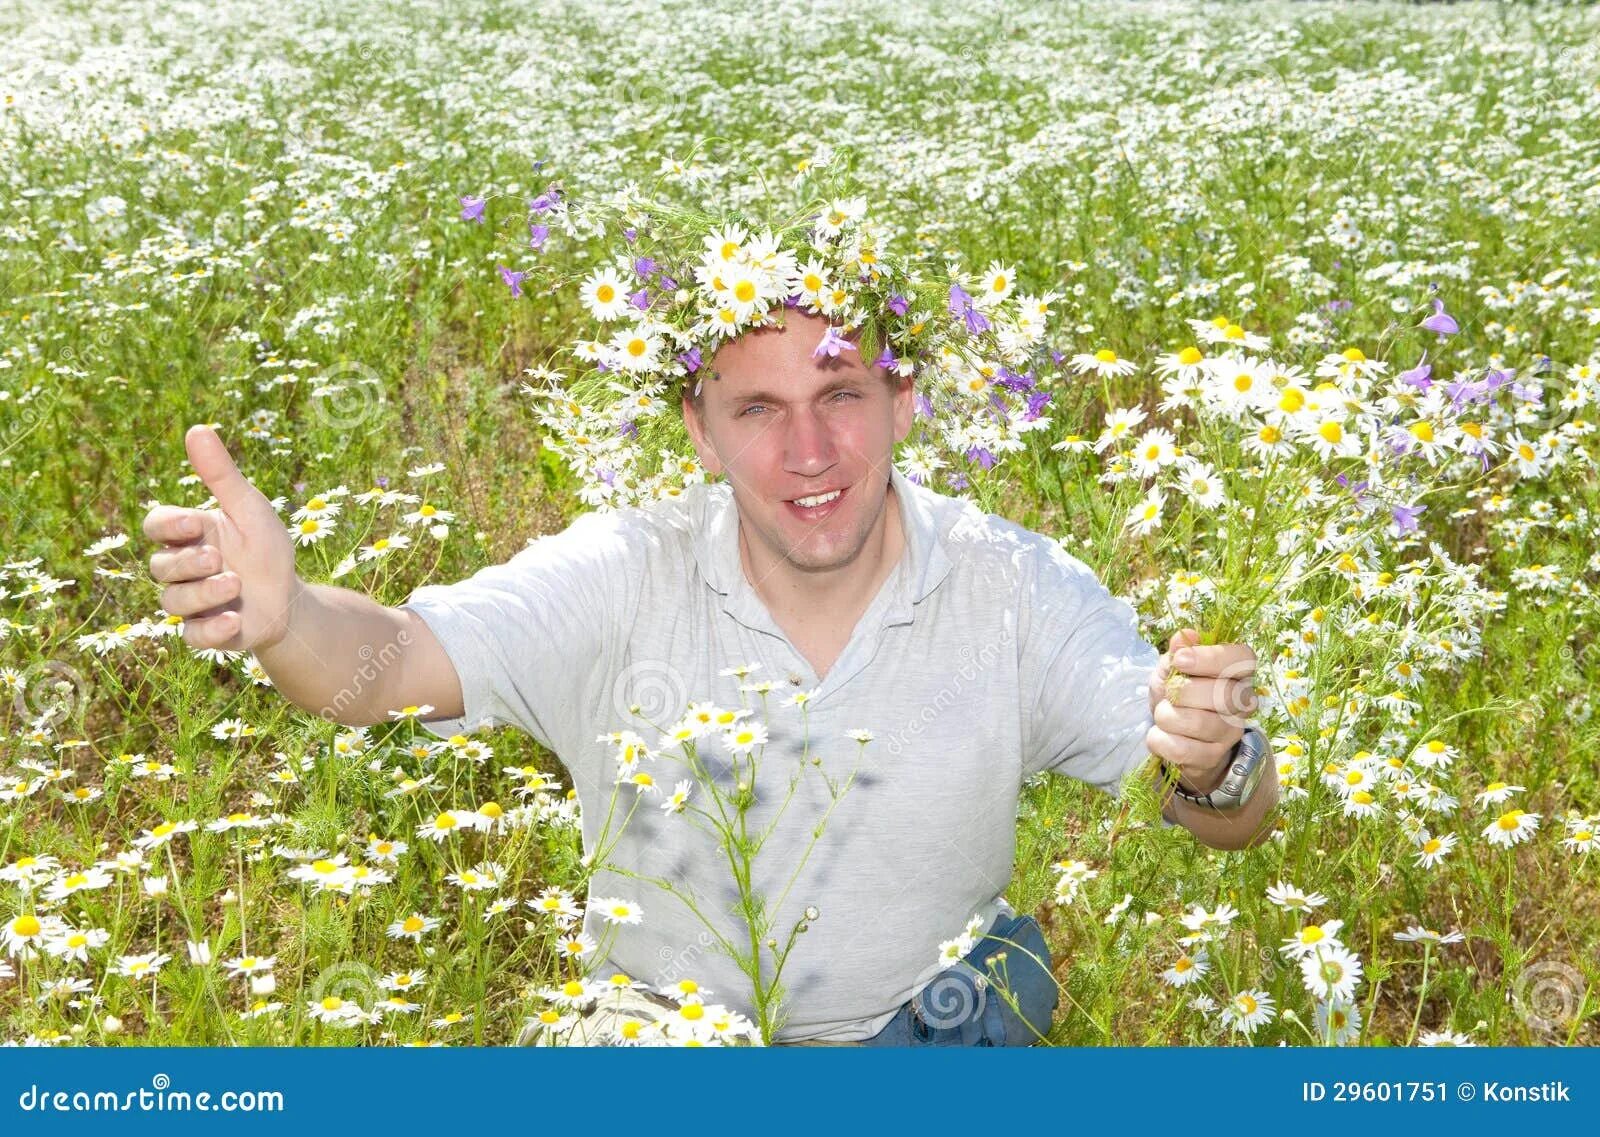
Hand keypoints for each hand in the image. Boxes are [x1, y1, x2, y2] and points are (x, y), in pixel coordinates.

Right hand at [142, 425, 299, 652]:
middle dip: (188, 562)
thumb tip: (198, 429)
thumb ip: (222, 476)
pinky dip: (212, 629)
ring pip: (173, 601)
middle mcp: (182, 569)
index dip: (167, 526)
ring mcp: (191, 603)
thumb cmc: (265, 549)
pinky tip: (234, 620)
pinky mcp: (205, 633)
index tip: (194, 523)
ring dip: (204, 593)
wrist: (291, 599)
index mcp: (188, 536)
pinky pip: (193, 636)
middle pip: (161, 566)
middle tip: (217, 557)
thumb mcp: (251, 510)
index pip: (155, 526)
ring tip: (236, 583)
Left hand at [1147, 627, 1258, 795]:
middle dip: (1184, 692)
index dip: (1211, 658)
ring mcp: (1231, 732)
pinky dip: (1161, 741)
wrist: (1177, 735)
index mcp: (1239, 672)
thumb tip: (1184, 636)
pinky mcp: (1213, 757)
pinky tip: (1158, 735)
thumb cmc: (1180, 694)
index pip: (1243, 659)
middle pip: (1223, 695)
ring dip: (1168, 717)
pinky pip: (1184, 750)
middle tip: (1168, 693)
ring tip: (1161, 715)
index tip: (1180, 660)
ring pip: (1201, 723)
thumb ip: (1179, 651)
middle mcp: (1243, 702)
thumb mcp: (1174, 668)